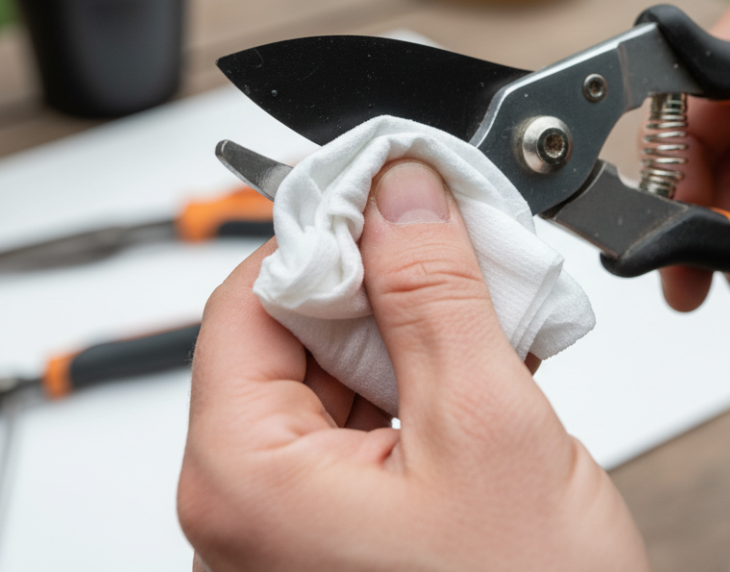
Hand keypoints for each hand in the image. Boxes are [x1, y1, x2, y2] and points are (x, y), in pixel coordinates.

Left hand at [178, 160, 648, 571]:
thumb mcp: (487, 428)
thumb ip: (435, 291)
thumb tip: (400, 193)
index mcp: (241, 477)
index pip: (250, 297)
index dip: (329, 233)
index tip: (394, 194)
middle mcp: (243, 508)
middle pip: (290, 335)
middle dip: (385, 287)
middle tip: (461, 257)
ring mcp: (287, 530)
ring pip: (333, 379)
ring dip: (411, 337)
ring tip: (488, 325)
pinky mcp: (335, 540)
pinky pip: (360, 431)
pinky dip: (418, 391)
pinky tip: (479, 379)